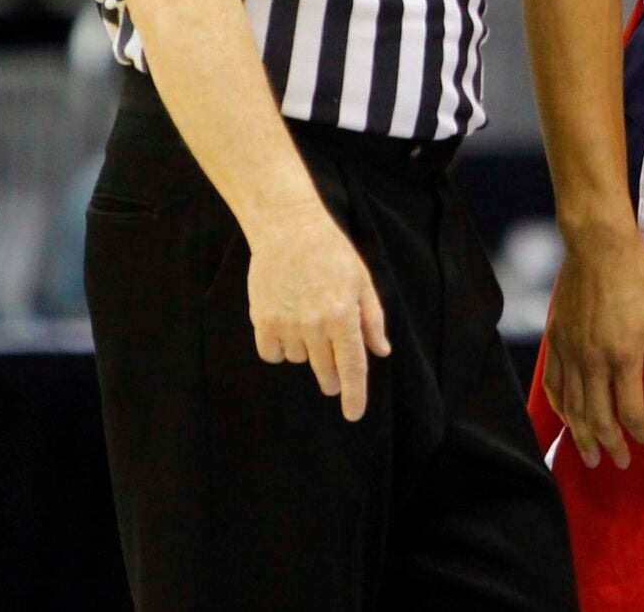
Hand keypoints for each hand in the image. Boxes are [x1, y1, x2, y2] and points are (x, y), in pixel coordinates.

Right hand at [246, 205, 389, 421]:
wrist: (288, 229)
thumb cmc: (332, 252)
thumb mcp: (362, 281)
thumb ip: (372, 319)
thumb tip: (381, 352)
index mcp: (344, 316)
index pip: (352, 367)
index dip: (355, 395)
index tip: (353, 415)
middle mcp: (315, 325)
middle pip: (326, 371)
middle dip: (332, 379)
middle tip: (332, 375)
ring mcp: (287, 323)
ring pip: (299, 359)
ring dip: (306, 351)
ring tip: (307, 318)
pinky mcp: (262, 319)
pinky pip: (272, 353)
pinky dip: (279, 348)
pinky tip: (285, 327)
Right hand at [543, 221, 643, 469]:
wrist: (598, 246)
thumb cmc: (639, 277)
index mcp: (623, 357)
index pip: (630, 412)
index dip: (641, 433)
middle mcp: (593, 362)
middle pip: (598, 418)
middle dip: (610, 445)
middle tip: (618, 463)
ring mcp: (570, 353)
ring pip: (573, 408)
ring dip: (581, 436)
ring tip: (590, 456)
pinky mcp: (556, 340)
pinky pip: (555, 385)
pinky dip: (561, 408)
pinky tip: (567, 419)